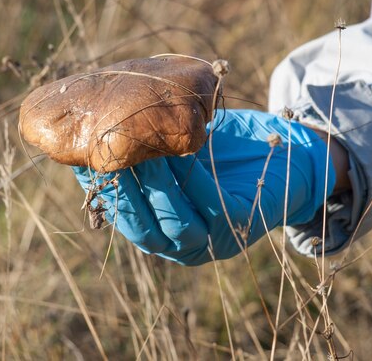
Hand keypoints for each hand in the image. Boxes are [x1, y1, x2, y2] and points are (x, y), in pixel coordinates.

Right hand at [72, 109, 334, 264]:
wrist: (288, 156)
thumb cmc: (227, 153)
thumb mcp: (183, 154)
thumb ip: (151, 152)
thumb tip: (103, 125)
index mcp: (165, 232)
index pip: (125, 220)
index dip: (103, 193)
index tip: (83, 162)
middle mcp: (185, 245)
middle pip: (144, 229)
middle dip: (124, 193)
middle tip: (108, 155)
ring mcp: (215, 240)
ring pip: (174, 222)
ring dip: (155, 187)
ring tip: (141, 152)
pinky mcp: (242, 224)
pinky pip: (210, 204)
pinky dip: (192, 179)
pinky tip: (180, 153)